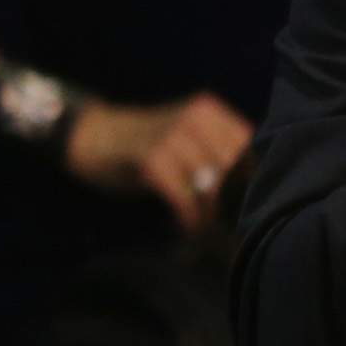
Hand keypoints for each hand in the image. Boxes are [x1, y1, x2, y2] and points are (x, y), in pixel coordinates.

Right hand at [65, 93, 252, 231]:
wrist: (92, 135)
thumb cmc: (144, 142)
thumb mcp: (184, 137)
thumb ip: (216, 154)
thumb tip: (253, 194)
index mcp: (208, 110)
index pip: (248, 148)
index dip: (252, 180)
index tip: (246, 205)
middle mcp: (194, 117)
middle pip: (233, 169)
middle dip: (233, 202)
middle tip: (230, 228)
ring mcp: (172, 137)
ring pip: (211, 187)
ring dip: (211, 217)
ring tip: (210, 235)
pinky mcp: (151, 159)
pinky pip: (184, 197)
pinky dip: (189, 219)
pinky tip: (187, 229)